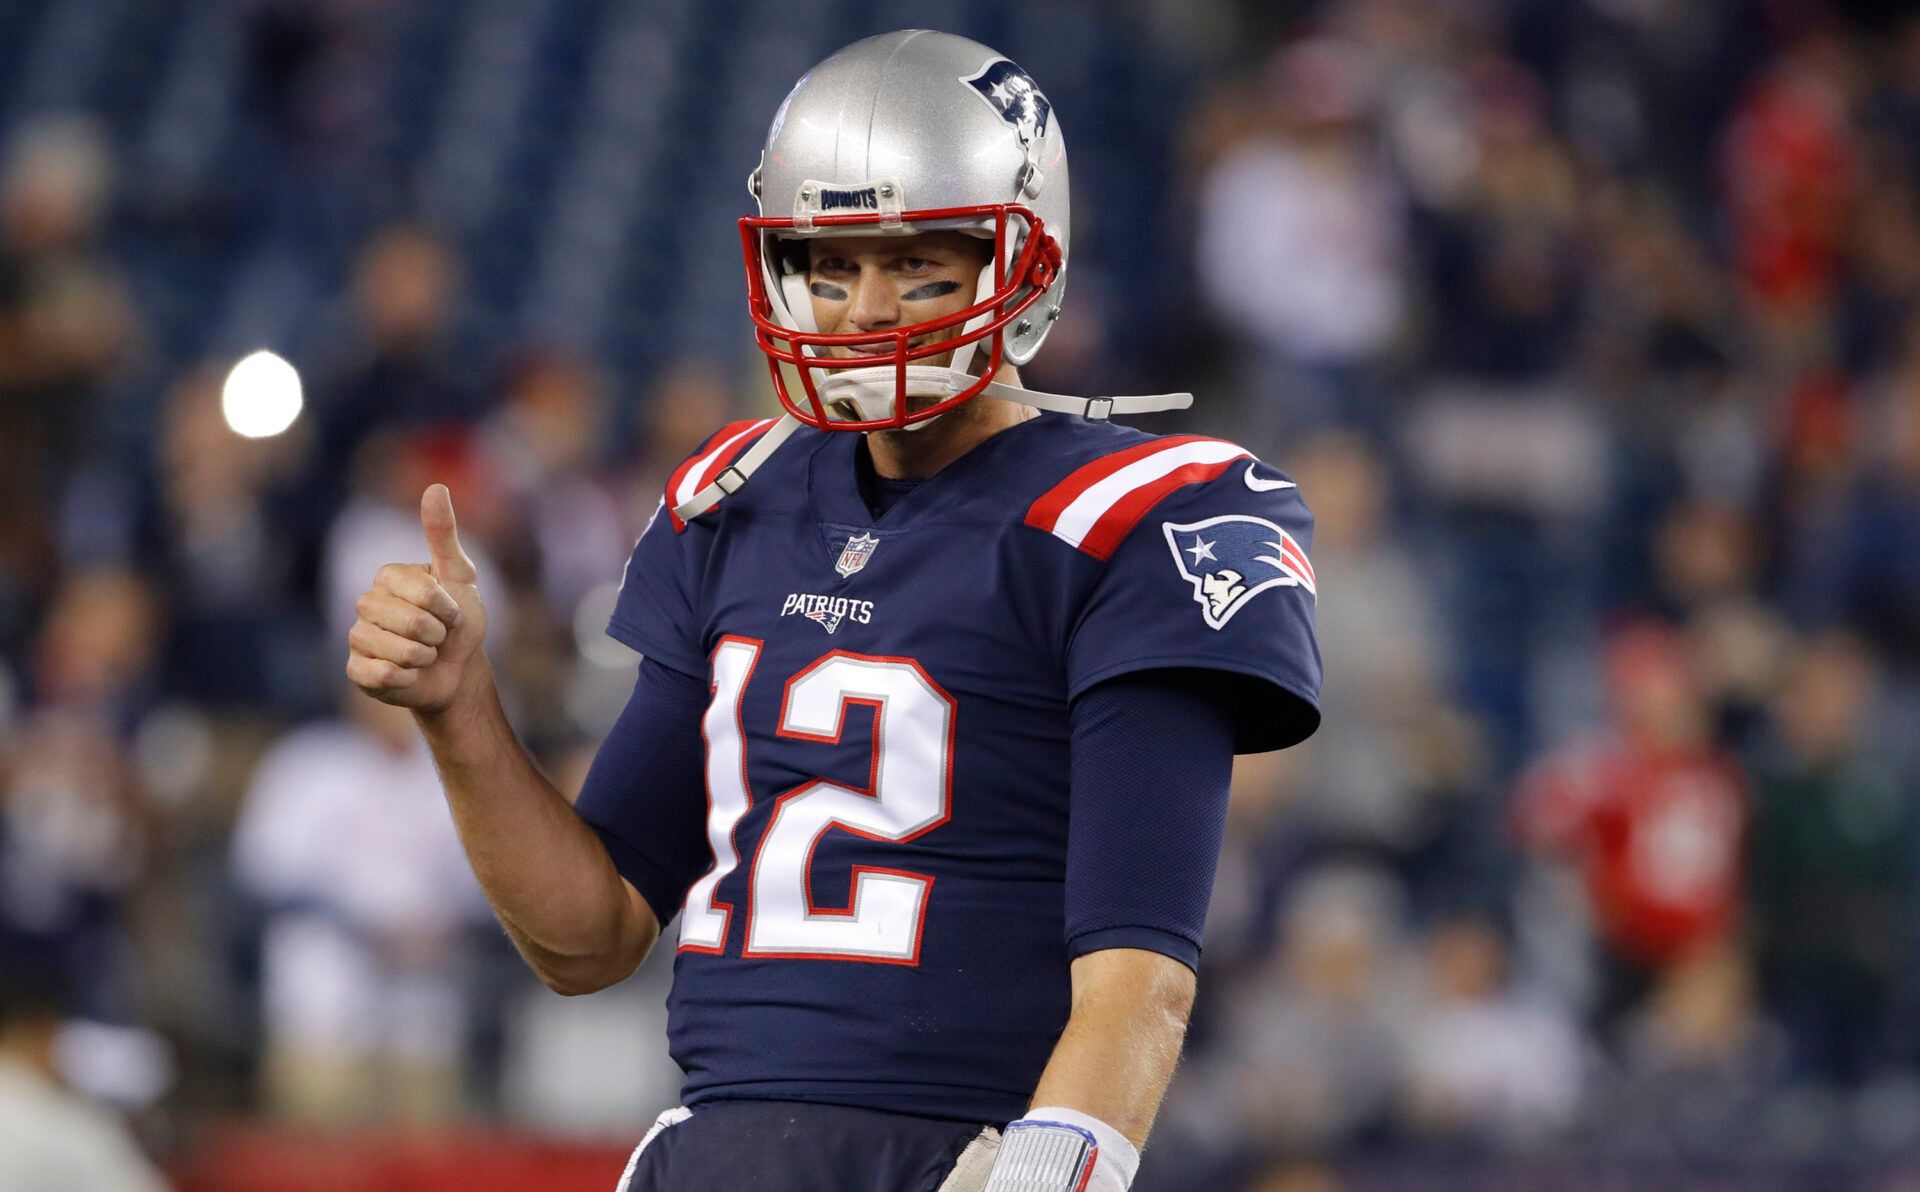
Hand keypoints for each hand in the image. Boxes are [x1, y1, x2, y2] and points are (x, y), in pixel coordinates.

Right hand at [346, 484, 489, 713]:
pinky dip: (406, 679)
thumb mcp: (461, 576)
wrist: (458, 670)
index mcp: (389, 577)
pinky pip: (380, 675)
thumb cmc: (459, 621)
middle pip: (410, 622)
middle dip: (438, 634)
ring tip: (425, 655)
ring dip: (424, 657)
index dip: (447, 607)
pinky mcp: (357, 670)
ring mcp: (358, 637)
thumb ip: (444, 534)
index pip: (423, 592)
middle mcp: (367, 603)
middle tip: (438, 637)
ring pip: (396, 650)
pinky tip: (409, 675)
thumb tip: (436, 486)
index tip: (452, 611)